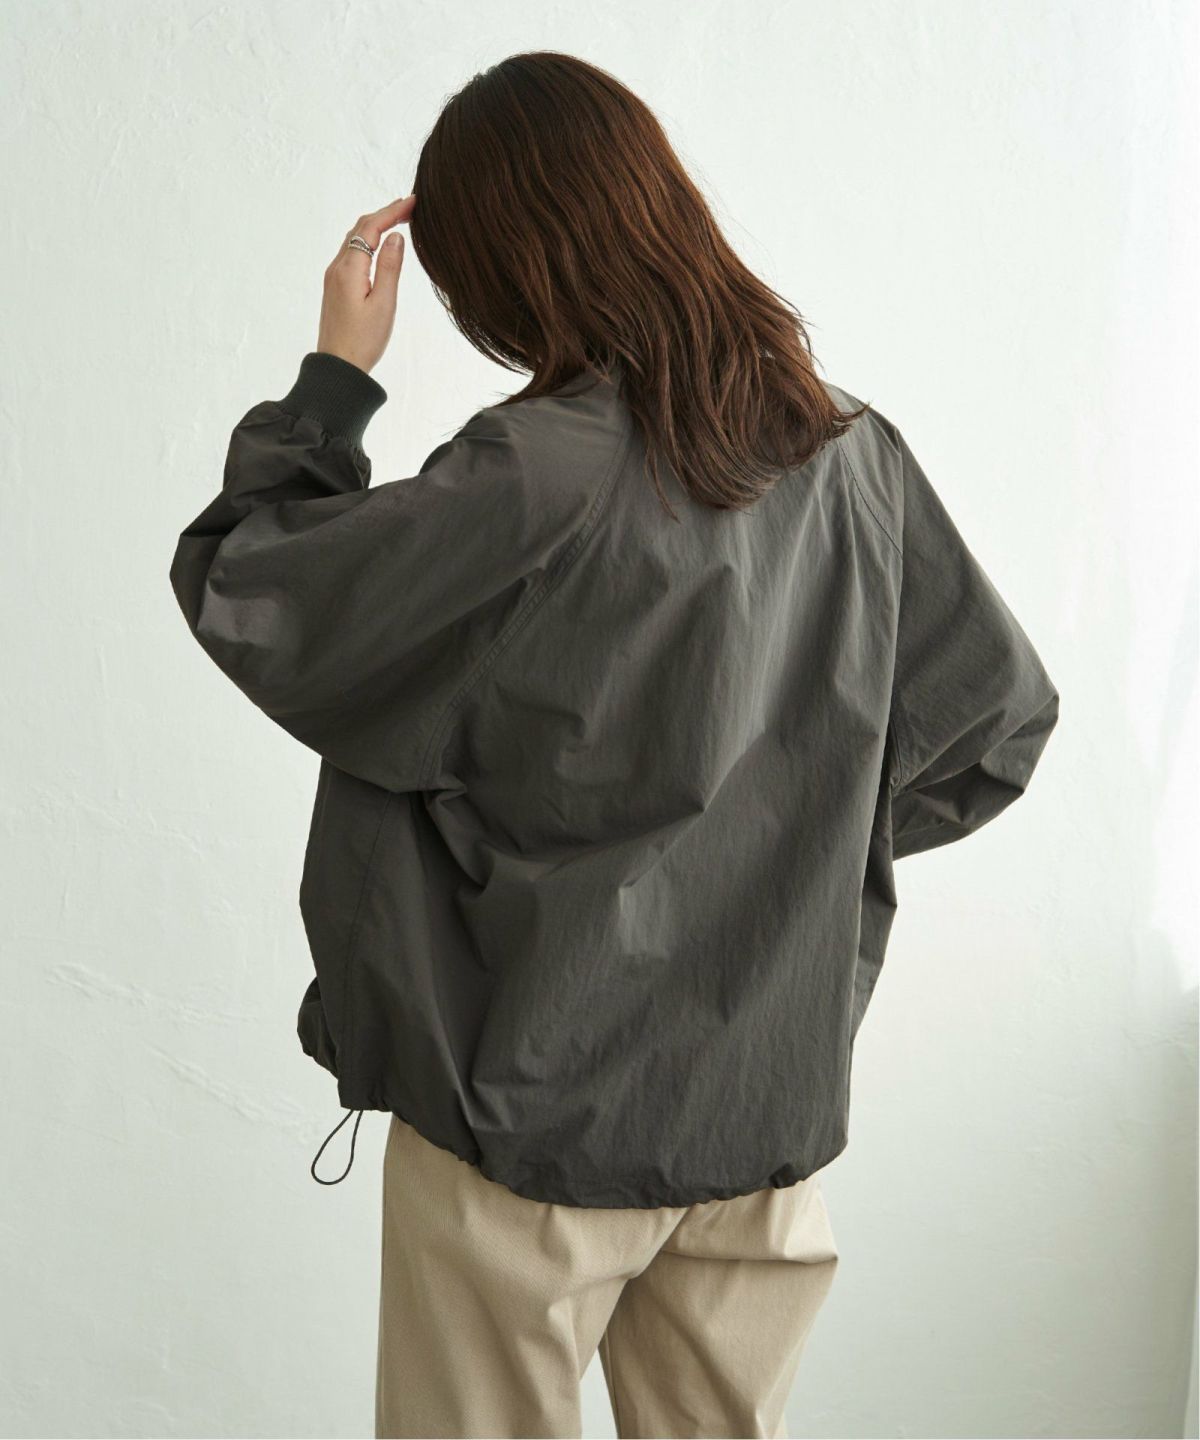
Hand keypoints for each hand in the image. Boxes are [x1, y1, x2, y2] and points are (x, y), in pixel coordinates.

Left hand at [316, 195, 415, 374]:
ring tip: (398, 220)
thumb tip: (396, 236)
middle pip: (359, 228)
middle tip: (409, 207)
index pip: (371, 228)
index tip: (413, 202)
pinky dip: (367, 241)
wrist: (338, 367)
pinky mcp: (335, 287)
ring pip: (354, 240)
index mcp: (349, 269)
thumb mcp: (384, 304)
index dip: (392, 211)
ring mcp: (334, 277)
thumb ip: (390, 267)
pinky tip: (380, 244)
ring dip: (375, 226)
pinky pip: (351, 253)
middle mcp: (337, 268)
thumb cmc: (363, 341)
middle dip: (384, 214)